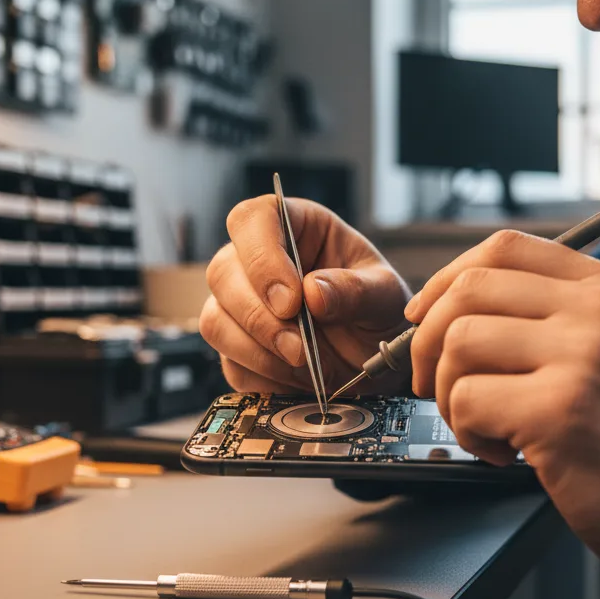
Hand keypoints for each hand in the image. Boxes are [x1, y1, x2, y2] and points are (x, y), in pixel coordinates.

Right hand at [200, 196, 411, 394]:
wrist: (378, 363)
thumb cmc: (380, 312)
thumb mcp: (384, 295)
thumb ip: (355, 290)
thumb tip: (312, 292)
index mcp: (296, 228)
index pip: (253, 220)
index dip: (262, 258)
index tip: (291, 300)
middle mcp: (258, 262)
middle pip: (222, 273)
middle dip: (259, 317)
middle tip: (300, 347)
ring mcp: (241, 305)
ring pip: (215, 321)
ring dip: (258, 351)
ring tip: (305, 365)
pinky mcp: (238, 348)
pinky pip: (230, 364)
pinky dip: (264, 378)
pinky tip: (299, 378)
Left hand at [405, 229, 599, 581]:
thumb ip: (552, 316)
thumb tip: (453, 309)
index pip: (503, 248)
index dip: (447, 279)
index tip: (424, 315)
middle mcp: (599, 310)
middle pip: (468, 290)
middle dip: (427, 340)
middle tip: (434, 383)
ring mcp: (583, 355)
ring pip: (459, 343)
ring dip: (449, 394)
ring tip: (485, 426)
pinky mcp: (562, 409)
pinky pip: (468, 399)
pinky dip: (468, 432)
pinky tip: (503, 452)